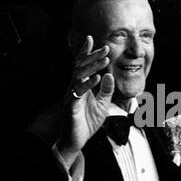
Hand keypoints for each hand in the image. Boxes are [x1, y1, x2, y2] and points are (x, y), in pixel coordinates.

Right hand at [57, 35, 113, 166]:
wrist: (77, 140)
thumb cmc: (87, 122)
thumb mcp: (102, 104)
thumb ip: (106, 90)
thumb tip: (109, 75)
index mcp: (81, 86)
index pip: (83, 66)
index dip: (87, 52)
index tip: (92, 39)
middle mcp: (74, 88)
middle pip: (81, 66)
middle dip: (93, 56)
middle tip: (106, 47)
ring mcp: (72, 95)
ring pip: (79, 75)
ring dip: (92, 66)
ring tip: (104, 59)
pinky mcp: (71, 105)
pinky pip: (78, 92)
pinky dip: (88, 84)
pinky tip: (97, 77)